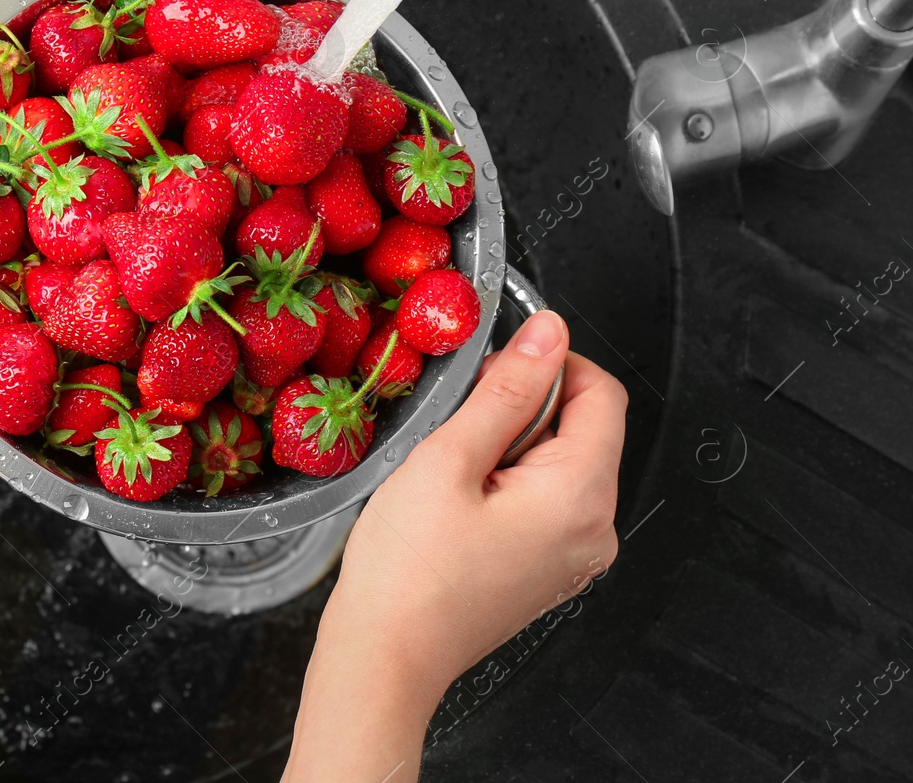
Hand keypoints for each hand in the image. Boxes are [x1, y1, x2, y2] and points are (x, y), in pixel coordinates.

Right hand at [285, 310, 626, 780]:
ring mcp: (577, 555)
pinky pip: (547, 502)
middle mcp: (595, 529)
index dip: (550, 364)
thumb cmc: (408, 568)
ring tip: (454, 474)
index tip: (494, 372)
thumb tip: (549, 332)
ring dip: (512, 448)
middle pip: (586, 428)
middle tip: (459, 430)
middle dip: (525, 409)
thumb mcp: (449, 458)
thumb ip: (507, 389)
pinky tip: (460, 503)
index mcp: (581, 495)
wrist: (386, 656)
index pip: (603, 392)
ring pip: (562, 464)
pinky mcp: (551, 570)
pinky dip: (509, 484)